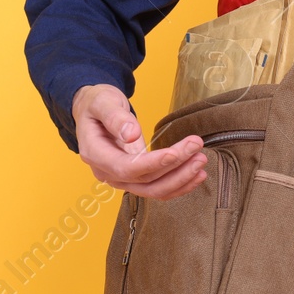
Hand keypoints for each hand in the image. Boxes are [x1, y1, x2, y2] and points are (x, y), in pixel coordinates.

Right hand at [72, 83, 207, 199]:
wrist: (92, 111)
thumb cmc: (97, 104)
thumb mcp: (103, 102)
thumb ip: (115, 118)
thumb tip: (132, 135)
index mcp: (96, 154)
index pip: (126, 167)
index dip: (152, 163)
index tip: (175, 153)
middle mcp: (107, 172)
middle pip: (144, 181)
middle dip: (175, 168)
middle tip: (197, 150)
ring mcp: (120, 178)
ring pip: (153, 190)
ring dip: (180, 179)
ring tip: (201, 161)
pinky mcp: (134, 177)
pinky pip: (156, 188)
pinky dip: (178, 184)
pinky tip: (196, 175)